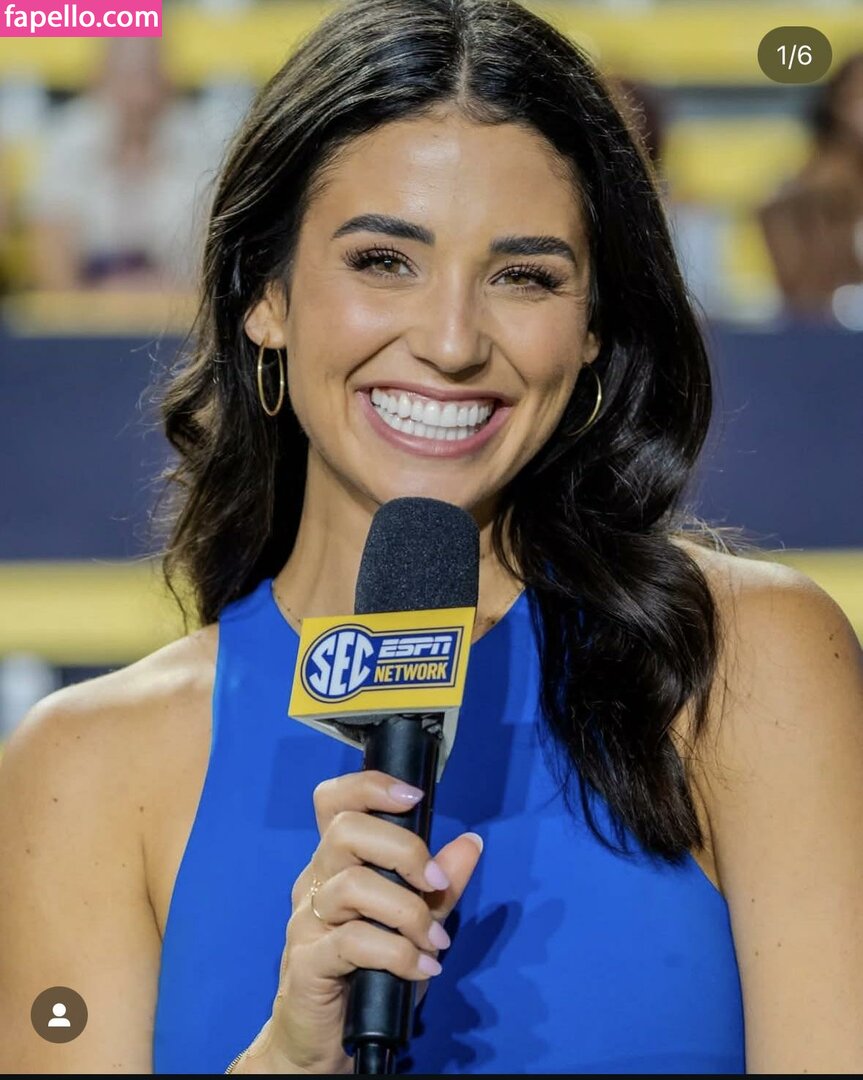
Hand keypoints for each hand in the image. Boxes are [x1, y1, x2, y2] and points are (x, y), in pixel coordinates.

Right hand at [243, 770, 482, 1073]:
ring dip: (407, 910)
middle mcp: (316, 881)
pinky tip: (423, 968)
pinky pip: (353, 941)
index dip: (369, 786)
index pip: (334, 801)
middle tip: (436, 881)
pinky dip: (398, 953)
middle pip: (345, 831)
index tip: (413, 797)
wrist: (325, 1041)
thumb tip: (471, 843)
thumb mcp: (415, 924)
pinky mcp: (307, 961)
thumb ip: (440, 885)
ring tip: (434, 941)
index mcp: (337, 862)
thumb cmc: (369, 974)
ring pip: (351, 885)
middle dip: (403, 848)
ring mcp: (306, 921)